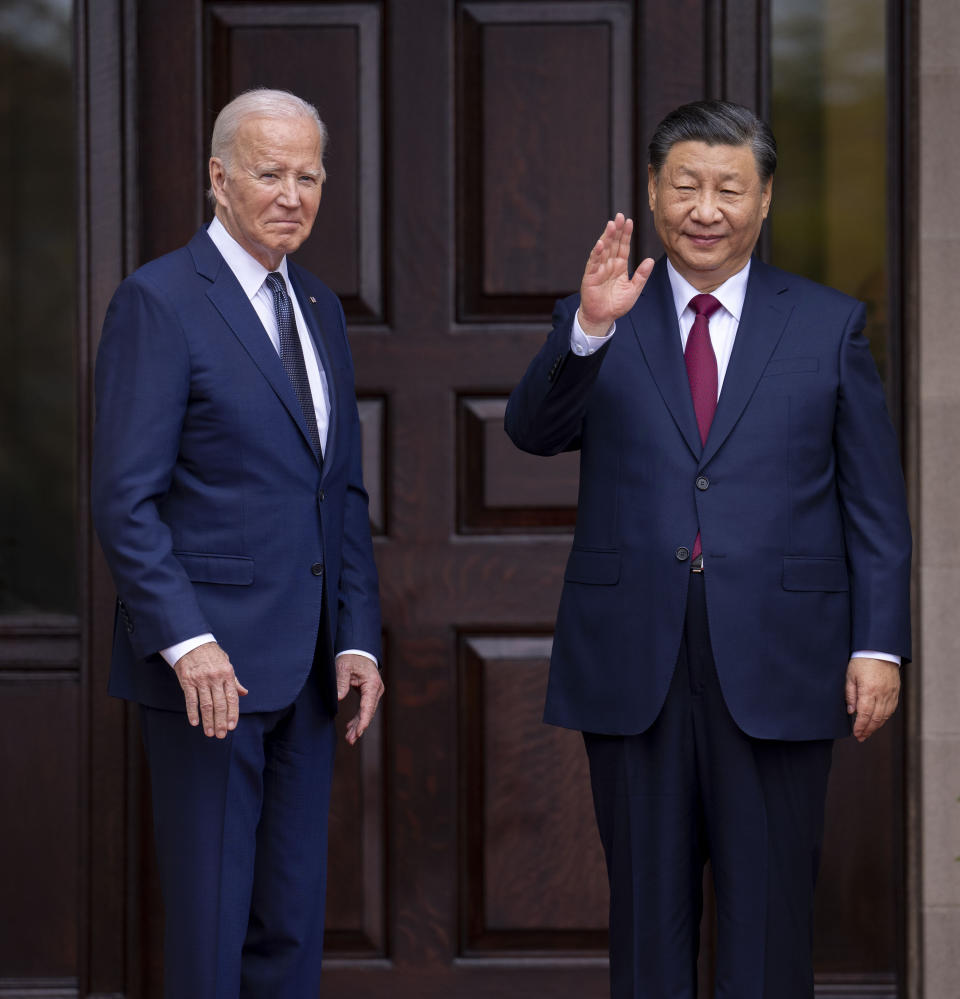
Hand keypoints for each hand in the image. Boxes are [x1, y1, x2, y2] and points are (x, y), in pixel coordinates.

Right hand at [172, 642, 247, 738]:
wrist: (192, 642)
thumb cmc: (211, 654)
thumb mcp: (226, 663)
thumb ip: (234, 680)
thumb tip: (244, 693)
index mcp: (227, 674)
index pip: (232, 698)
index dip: (232, 714)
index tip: (232, 727)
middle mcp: (215, 678)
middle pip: (219, 704)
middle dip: (221, 722)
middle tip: (221, 735)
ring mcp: (201, 680)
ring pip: (206, 705)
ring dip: (208, 721)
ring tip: (209, 733)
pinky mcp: (187, 681)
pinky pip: (191, 700)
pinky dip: (192, 712)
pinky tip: (195, 723)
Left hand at [336, 653, 383, 744]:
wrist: (358, 650)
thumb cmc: (350, 658)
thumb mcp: (343, 667)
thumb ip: (341, 683)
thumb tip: (338, 699)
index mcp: (372, 684)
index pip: (368, 707)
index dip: (363, 721)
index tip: (358, 733)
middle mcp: (376, 689)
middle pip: (368, 712)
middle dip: (359, 727)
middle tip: (350, 740)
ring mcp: (374, 692)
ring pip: (367, 712)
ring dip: (358, 725)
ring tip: (349, 738)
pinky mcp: (370, 693)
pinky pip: (365, 708)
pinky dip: (358, 718)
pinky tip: (351, 727)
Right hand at [578, 213, 654, 335]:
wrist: (603, 318)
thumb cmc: (617, 305)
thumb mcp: (634, 290)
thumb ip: (641, 275)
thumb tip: (650, 260)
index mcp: (620, 266)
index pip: (623, 246)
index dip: (626, 234)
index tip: (629, 221)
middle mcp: (609, 264)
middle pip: (613, 244)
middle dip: (616, 230)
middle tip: (620, 216)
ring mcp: (599, 269)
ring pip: (603, 250)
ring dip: (607, 237)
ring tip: (611, 225)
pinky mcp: (590, 277)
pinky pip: (594, 263)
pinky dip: (596, 253)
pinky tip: (600, 244)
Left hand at [845, 657, 899, 741]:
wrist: (880, 649)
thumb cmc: (861, 661)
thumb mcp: (850, 676)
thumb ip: (850, 694)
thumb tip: (851, 712)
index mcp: (869, 690)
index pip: (865, 714)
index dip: (861, 726)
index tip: (856, 734)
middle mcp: (882, 694)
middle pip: (876, 718)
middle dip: (868, 730)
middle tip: (861, 737)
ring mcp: (891, 693)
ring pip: (885, 715)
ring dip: (877, 726)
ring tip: (868, 732)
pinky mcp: (896, 691)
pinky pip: (891, 708)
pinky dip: (885, 717)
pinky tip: (878, 721)